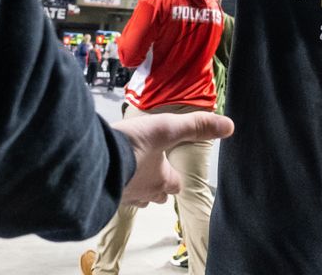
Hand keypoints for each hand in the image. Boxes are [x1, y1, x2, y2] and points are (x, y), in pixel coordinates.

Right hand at [113, 111, 233, 206]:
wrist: (92, 159)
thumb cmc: (132, 145)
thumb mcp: (167, 129)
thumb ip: (195, 126)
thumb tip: (229, 126)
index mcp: (161, 179)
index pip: (175, 185)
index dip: (174, 177)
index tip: (172, 170)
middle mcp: (143, 192)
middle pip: (155, 196)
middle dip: (157, 186)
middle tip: (153, 173)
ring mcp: (121, 195)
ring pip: (135, 197)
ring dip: (136, 187)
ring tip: (132, 175)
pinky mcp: (102, 194)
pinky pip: (113, 194)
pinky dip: (115, 187)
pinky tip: (109, 176)